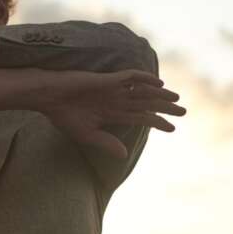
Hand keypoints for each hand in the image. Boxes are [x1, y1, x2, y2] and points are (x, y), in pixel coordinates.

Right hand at [40, 68, 186, 159]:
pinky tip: (159, 83)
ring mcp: (113, 90)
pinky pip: (131, 78)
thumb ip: (106, 143)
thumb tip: (125, 155)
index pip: (140, 117)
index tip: (172, 129)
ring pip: (143, 92)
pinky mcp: (108, 80)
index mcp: (111, 113)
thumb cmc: (62, 115)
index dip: (157, 122)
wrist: (48, 96)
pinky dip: (145, 79)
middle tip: (184, 112)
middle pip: (146, 104)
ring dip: (160, 95)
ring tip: (177, 99)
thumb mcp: (86, 134)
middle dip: (165, 108)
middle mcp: (116, 100)